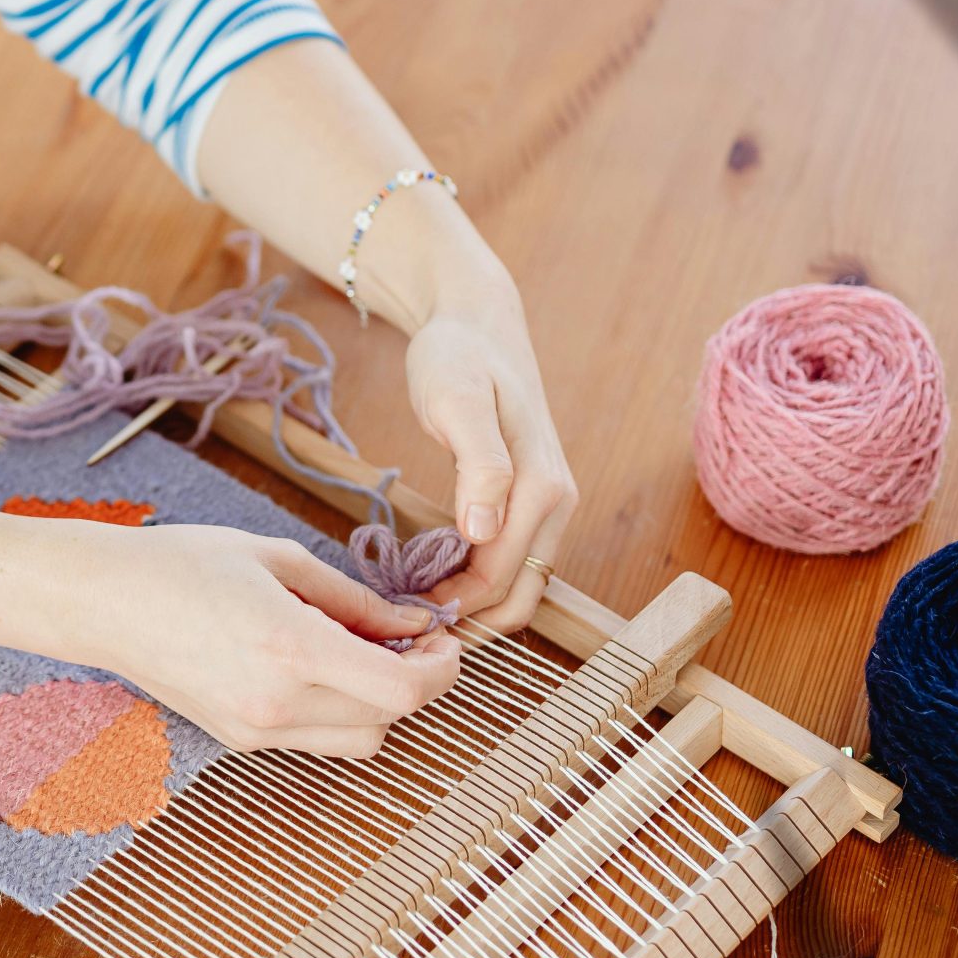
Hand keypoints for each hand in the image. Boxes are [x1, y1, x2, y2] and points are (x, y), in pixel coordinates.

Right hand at [61, 523, 460, 755]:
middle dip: (416, 682)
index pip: (401, 689)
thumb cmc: (185, 563)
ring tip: (364, 655)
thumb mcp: (277, 558)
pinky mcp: (241, 739)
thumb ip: (352, 598)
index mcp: (290, 647)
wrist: (106, 602)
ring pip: (359, 742)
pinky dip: (338, 712)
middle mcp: (277, 702)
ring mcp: (257, 729)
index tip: (443, 641)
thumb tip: (409, 623)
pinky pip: (317, 740)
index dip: (441, 669)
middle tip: (412, 639)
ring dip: (380, 705)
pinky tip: (321, 668)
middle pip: (389, 720)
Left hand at [402, 260, 577, 631]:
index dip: (453, 608)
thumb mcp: (457, 400)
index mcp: (542, 488)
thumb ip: (478, 465)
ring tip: (412, 616)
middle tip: (405, 634)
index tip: (400, 621)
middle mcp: (557, 505)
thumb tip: (483, 531)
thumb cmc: (458, 357)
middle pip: (518, 598)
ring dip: (473, 610)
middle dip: (468, 624)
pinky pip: (510, 562)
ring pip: (518, 586)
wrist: (475, 323)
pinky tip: (431, 584)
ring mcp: (547, 506)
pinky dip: (475, 585)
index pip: (500, 578)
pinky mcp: (529, 502)